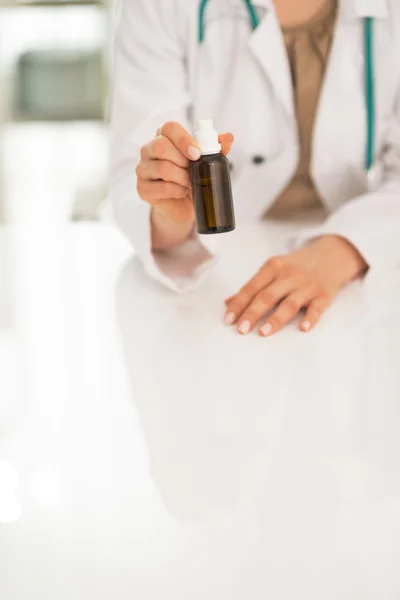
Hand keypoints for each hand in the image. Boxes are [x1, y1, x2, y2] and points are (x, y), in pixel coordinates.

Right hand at [136, 121, 233, 248]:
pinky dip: (177, 191)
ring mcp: (142, 169)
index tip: (197, 154)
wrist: (184, 205)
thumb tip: (229, 137)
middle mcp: (148, 150)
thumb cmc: (193, 178)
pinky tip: (181, 192)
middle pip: (161, 146)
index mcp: (164, 137)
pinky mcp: (142, 189)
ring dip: (182, 178)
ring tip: (189, 183)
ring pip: (162, 168)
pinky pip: (162, 187)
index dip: (184, 139)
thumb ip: (216, 148)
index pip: (169, 128)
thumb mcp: (207, 163)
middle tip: (193, 172)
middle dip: (183, 161)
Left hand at [224, 236, 367, 336]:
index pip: (252, 288)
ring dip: (276, 318)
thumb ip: (253, 287)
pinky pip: (317, 307)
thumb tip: (228, 303)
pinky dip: (311, 318)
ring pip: (289, 303)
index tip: (228, 320)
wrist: (332, 254)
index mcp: (273, 268)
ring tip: (263, 332)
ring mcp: (307, 285)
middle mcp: (289, 276)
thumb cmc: (297, 266)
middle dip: (252, 313)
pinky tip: (303, 328)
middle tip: (241, 330)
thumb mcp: (274, 269)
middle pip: (267, 296)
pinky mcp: (324, 294)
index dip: (239, 304)